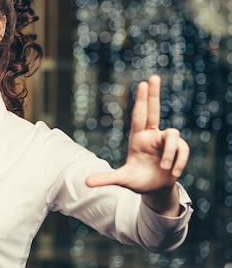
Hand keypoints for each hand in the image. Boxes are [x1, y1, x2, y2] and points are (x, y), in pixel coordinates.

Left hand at [86, 75, 189, 212]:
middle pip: (154, 110)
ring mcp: (166, 142)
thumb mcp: (121, 180)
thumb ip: (106, 179)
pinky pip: (182, 150)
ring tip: (164, 169)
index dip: (141, 100)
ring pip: (173, 137)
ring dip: (170, 154)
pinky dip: (179, 162)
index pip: (139, 115)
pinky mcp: (178, 150)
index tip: (142, 83)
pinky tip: (172, 173)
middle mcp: (152, 136)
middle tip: (154, 76)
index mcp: (138, 138)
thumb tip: (85, 182)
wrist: (155, 190)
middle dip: (154, 94)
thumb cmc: (137, 180)